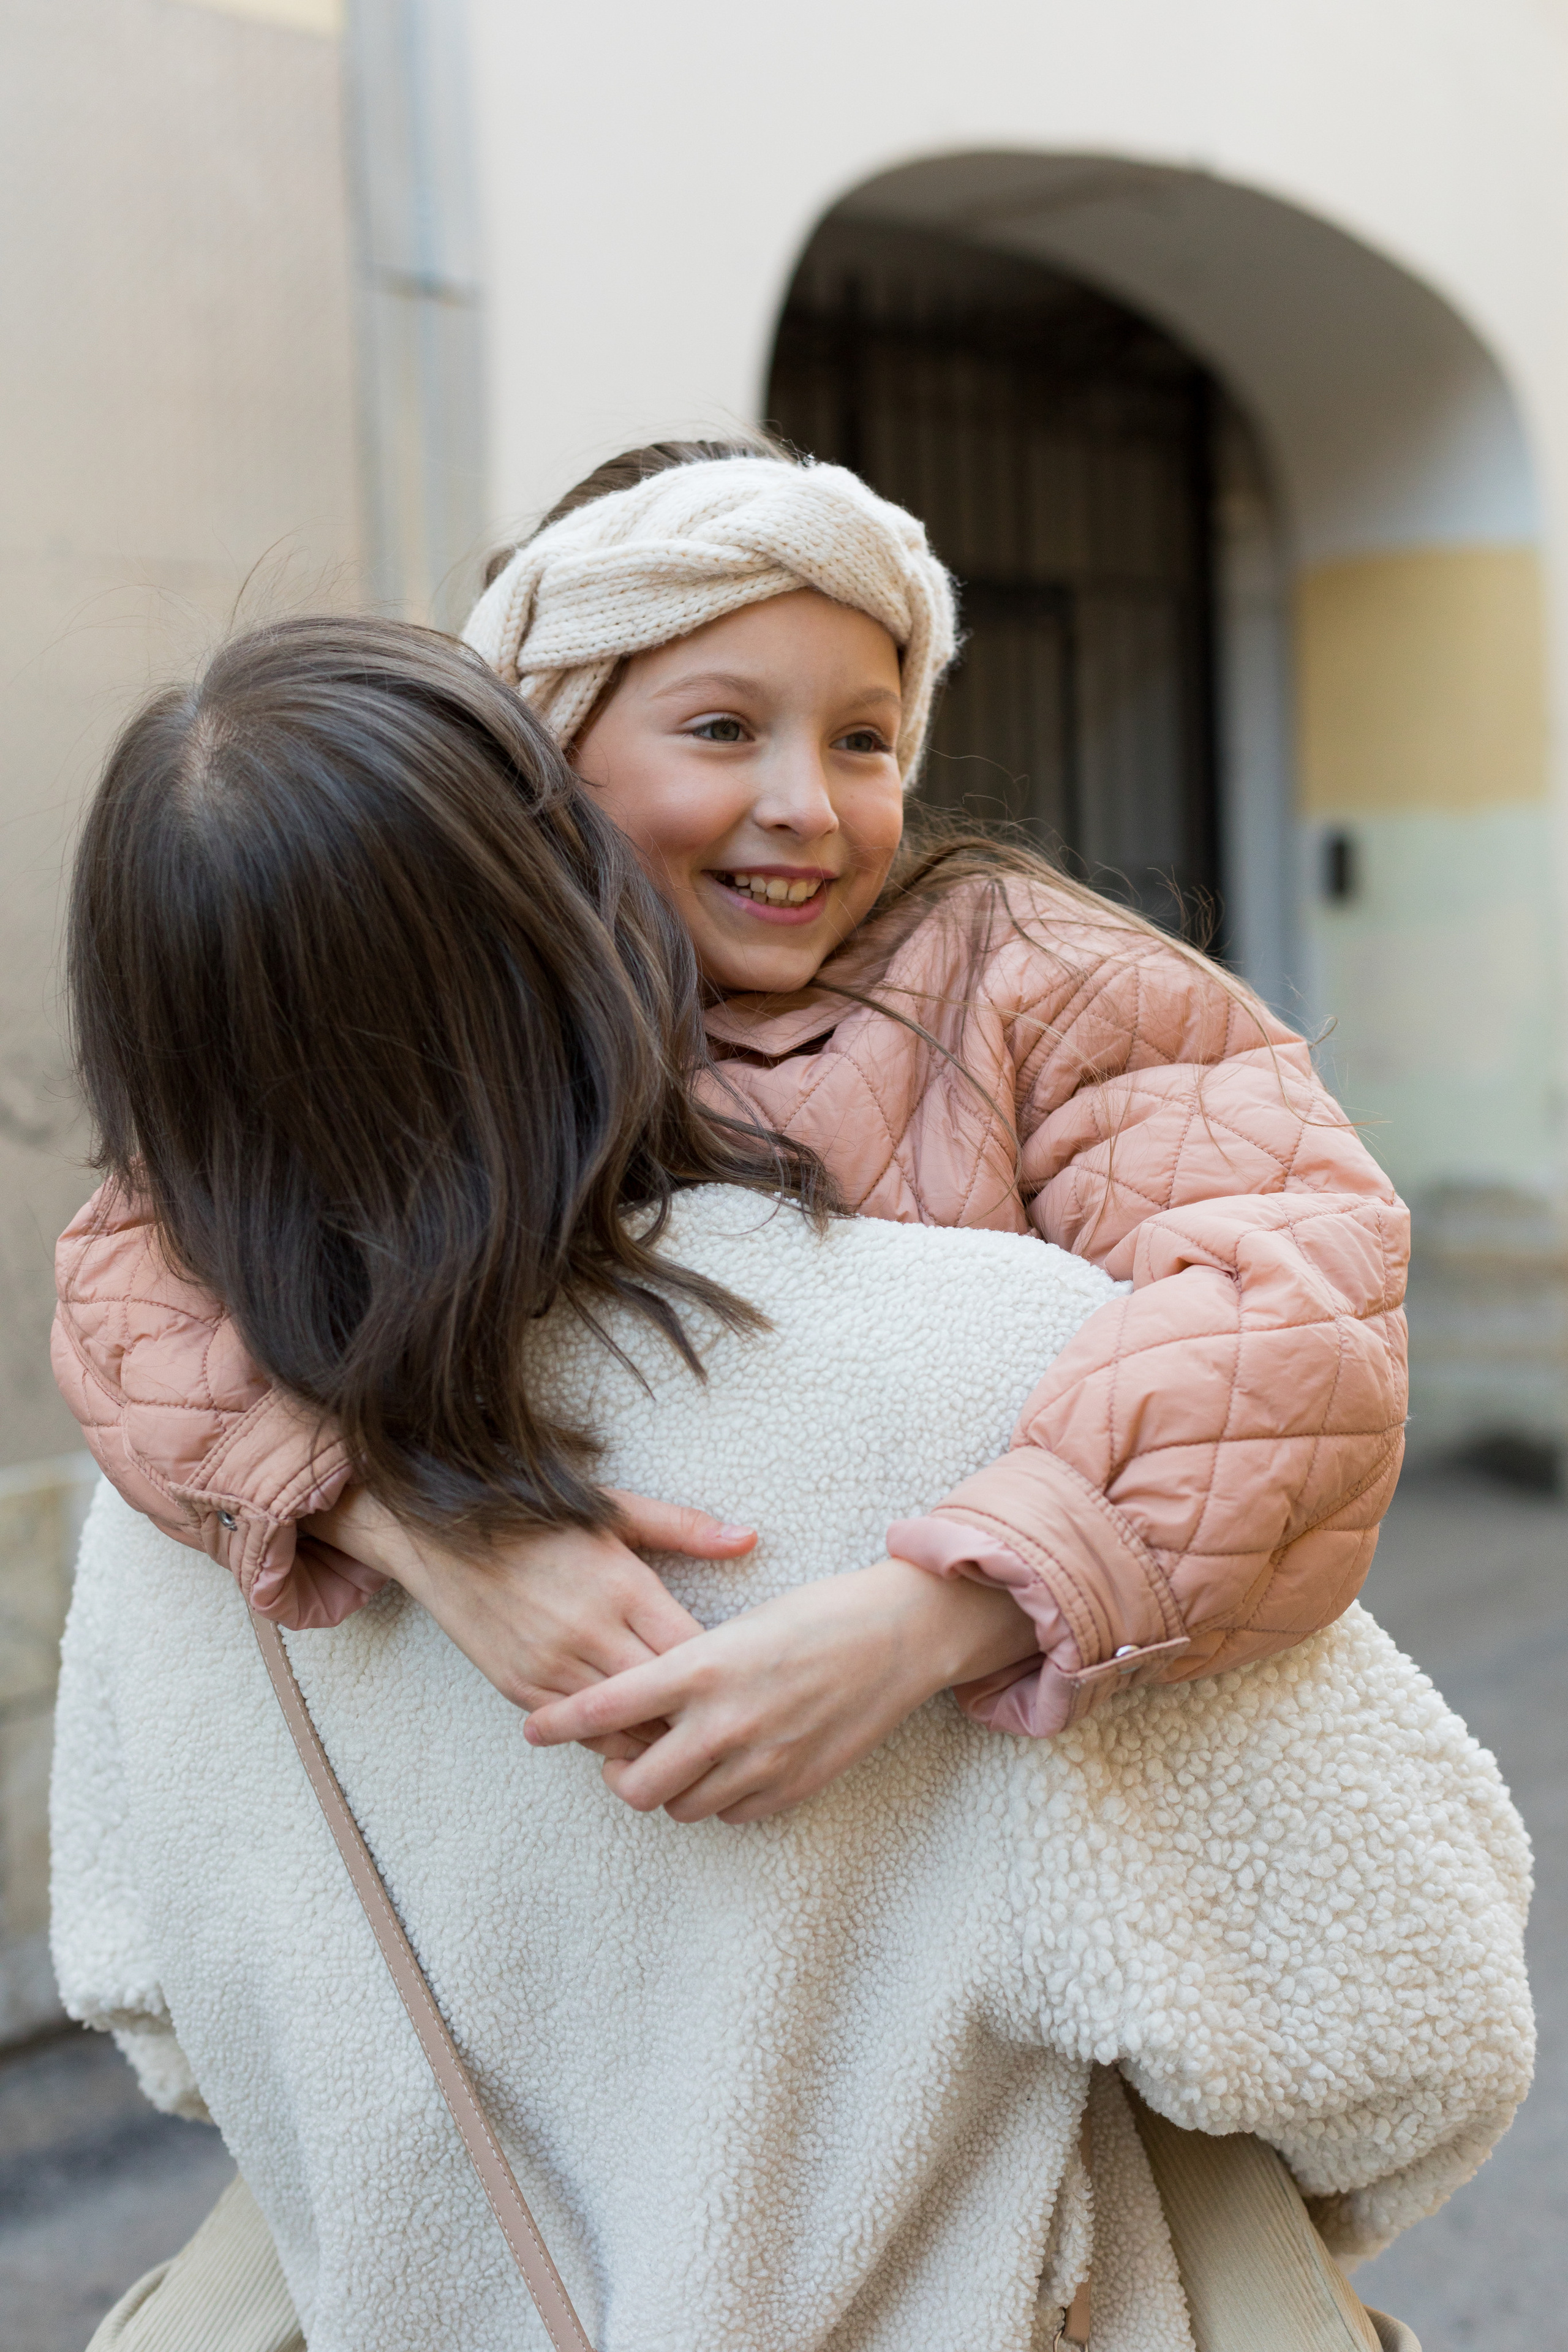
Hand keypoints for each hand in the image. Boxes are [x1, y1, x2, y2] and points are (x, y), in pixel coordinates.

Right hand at [301, 1488, 756, 1754]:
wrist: (438, 1533)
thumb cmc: (537, 1517)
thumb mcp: (614, 1510)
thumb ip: (684, 1528)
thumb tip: (750, 1539)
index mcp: (622, 1585)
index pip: (694, 1653)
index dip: (723, 1674)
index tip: (742, 1677)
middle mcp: (590, 1632)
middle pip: (666, 1701)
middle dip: (698, 1716)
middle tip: (725, 1720)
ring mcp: (552, 1667)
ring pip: (624, 1727)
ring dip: (657, 1736)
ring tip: (687, 1738)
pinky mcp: (520, 1690)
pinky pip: (579, 1732)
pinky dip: (609, 1737)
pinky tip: (631, 1731)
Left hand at [522, 1558, 1038, 1823]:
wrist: (901, 1634)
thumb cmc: (817, 1613)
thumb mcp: (740, 1625)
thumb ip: (688, 1672)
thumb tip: (646, 1704)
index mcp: (704, 1667)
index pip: (608, 1707)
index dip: (561, 1724)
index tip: (533, 1731)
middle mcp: (725, 1722)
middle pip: (636, 1785)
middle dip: (619, 1775)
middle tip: (621, 1758)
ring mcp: (762, 1761)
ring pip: (682, 1807)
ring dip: (671, 1789)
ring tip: (679, 1759)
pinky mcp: (795, 1787)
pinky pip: (732, 1815)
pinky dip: (719, 1798)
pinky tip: (728, 1767)